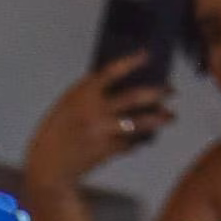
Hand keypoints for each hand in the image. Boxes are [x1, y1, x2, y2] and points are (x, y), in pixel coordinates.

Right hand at [24, 56, 175, 189]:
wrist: (49, 165)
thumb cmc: (57, 131)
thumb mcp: (69, 103)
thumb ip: (91, 93)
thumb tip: (119, 86)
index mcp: (84, 94)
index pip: (112, 72)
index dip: (131, 62)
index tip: (147, 55)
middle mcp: (95, 111)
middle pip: (134, 97)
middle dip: (157, 92)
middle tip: (172, 90)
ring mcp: (103, 132)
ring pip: (138, 122)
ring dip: (158, 118)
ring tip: (171, 116)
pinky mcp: (107, 151)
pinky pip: (130, 142)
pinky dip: (139, 139)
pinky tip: (147, 137)